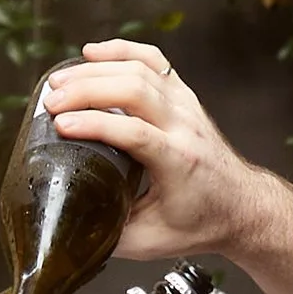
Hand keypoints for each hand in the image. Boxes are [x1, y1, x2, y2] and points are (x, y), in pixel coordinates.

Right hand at [39, 41, 259, 261]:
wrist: (241, 207)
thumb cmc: (200, 223)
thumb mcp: (150, 242)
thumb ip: (109, 236)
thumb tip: (67, 227)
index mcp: (178, 163)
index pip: (135, 133)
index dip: (95, 125)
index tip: (60, 126)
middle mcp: (185, 127)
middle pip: (135, 91)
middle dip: (87, 90)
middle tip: (51, 102)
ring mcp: (186, 106)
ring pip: (141, 70)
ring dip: (96, 70)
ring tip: (59, 82)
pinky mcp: (183, 96)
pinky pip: (153, 61)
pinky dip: (122, 51)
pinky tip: (93, 53)